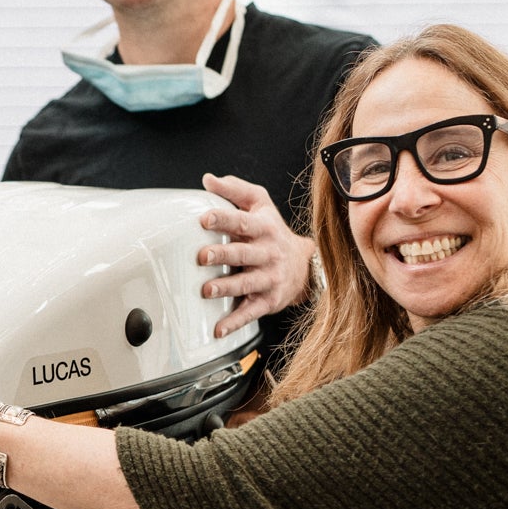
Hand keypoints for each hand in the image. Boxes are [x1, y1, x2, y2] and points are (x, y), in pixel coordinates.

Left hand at [197, 173, 316, 337]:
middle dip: (223, 255)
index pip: (242, 221)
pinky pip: (251, 312)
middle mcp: (268, 253)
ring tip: (207, 290)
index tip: (204, 219)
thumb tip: (207, 179)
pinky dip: (234, 322)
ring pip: (247, 284)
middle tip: (202, 256)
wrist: (304, 266)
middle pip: (244, 254)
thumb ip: (235, 190)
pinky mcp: (268, 301)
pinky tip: (218, 329)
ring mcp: (269, 278)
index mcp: (263, 228)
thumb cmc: (272, 231)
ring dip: (227, 288)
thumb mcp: (260, 205)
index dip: (224, 219)